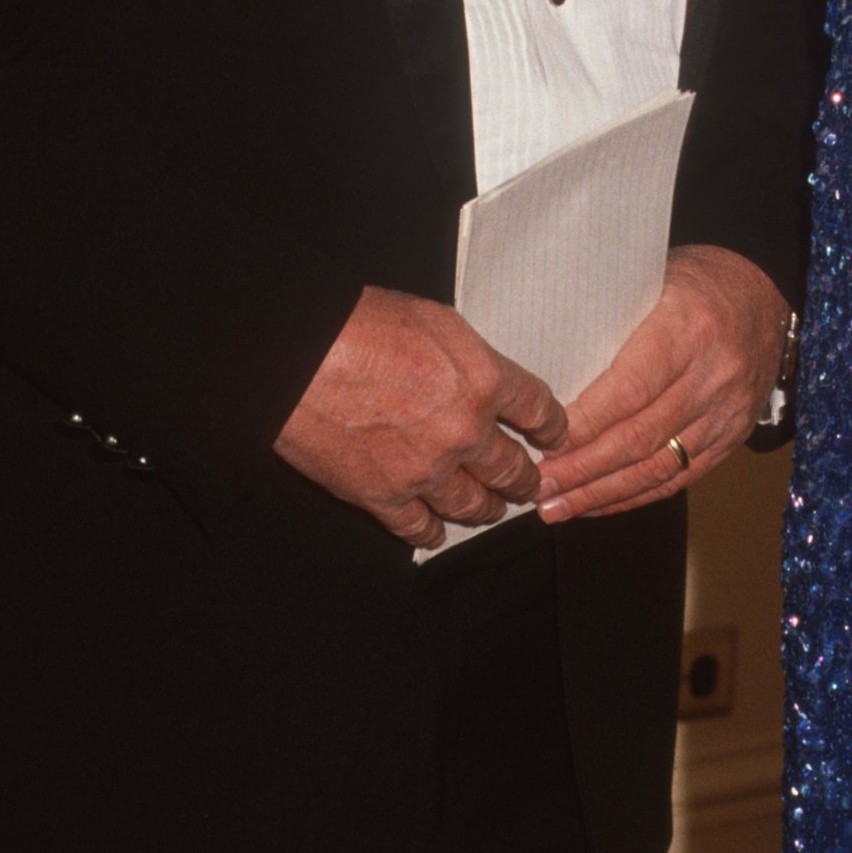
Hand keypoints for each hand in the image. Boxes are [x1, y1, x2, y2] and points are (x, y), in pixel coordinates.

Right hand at [275, 285, 567, 552]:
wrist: (296, 357)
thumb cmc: (357, 325)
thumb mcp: (434, 321)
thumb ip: (469, 358)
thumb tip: (481, 377)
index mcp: (483, 381)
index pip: (539, 412)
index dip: (552, 428)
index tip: (554, 436)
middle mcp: (464, 432)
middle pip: (513, 469)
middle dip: (525, 478)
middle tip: (529, 482)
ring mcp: (425, 471)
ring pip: (474, 505)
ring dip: (487, 507)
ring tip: (491, 507)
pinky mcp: (384, 497)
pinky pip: (420, 528)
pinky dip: (431, 531)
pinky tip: (435, 530)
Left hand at [536, 245, 789, 523]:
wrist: (765, 293)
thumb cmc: (697, 281)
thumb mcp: (653, 279)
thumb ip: (608, 322)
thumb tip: (544, 370)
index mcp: (691, 327)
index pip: (631, 388)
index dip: (585, 423)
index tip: (543, 441)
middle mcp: (715, 375)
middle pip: (640, 437)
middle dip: (583, 468)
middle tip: (537, 484)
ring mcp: (728, 412)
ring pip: (658, 467)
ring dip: (602, 492)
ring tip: (557, 507)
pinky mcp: (733, 437)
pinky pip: (680, 478)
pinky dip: (635, 496)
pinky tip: (597, 504)